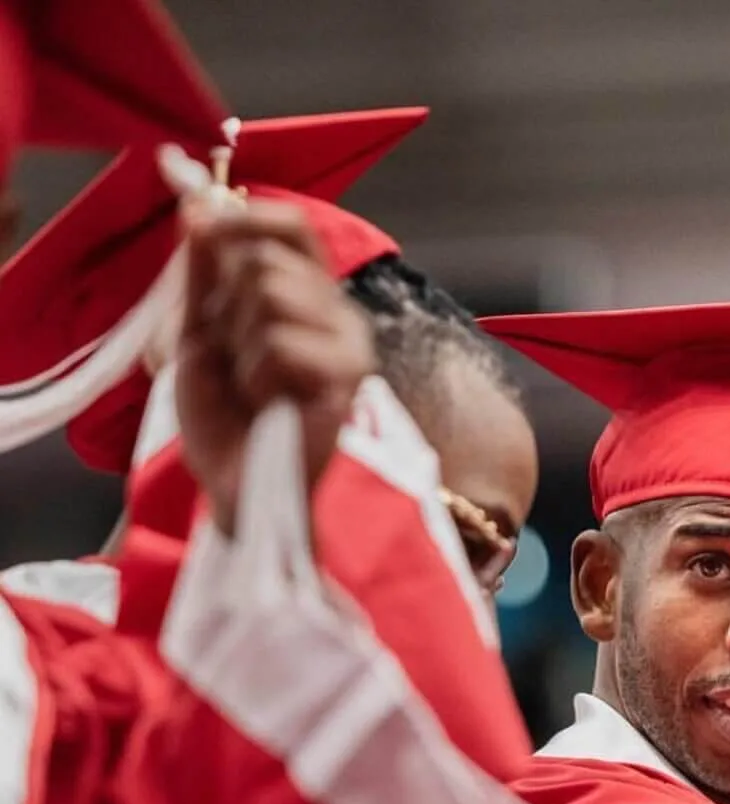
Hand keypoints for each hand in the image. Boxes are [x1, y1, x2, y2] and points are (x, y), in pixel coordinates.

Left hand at [174, 199, 375, 536]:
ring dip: (238, 343)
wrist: (239, 489)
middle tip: (234, 361)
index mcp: (310, 298)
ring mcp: (349, 344)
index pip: (292, 227)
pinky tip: (269, 405)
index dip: (245, 218)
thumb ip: (203, 274)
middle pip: (264, 260)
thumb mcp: (199, 333)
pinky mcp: (348, 377)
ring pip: (269, 291)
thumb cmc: (226, 421)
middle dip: (224, 309)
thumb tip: (199, 208)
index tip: (199, 228)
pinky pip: (280, 340)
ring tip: (252, 385)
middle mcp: (338, 313)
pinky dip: (255, 374)